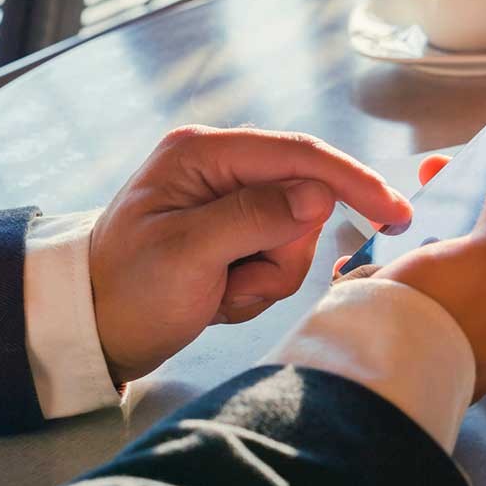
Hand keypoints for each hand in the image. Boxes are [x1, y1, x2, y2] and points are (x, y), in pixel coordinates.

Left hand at [90, 126, 411, 384]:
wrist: (92, 331)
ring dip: (267, 276)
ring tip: (220, 292)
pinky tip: (219, 295)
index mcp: (203, 153)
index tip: (394, 212)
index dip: (351, 181)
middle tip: (235, 283)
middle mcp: (221, 167)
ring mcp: (230, 201)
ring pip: (297, 235)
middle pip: (304, 201)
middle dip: (281, 253)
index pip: (298, 155)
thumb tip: (318, 195)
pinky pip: (280, 257)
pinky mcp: (236, 231)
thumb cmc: (125, 291)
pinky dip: (258, 285)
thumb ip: (253, 218)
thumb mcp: (186, 255)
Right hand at [336, 153, 485, 400]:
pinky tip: (376, 243)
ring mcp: (455, 315)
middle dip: (478, 190)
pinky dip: (392, 253)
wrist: (369, 378)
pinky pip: (407, 275)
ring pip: (452, 250)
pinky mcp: (412, 319)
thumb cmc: (436, 323)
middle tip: (452, 164)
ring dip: (432, 219)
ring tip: (408, 201)